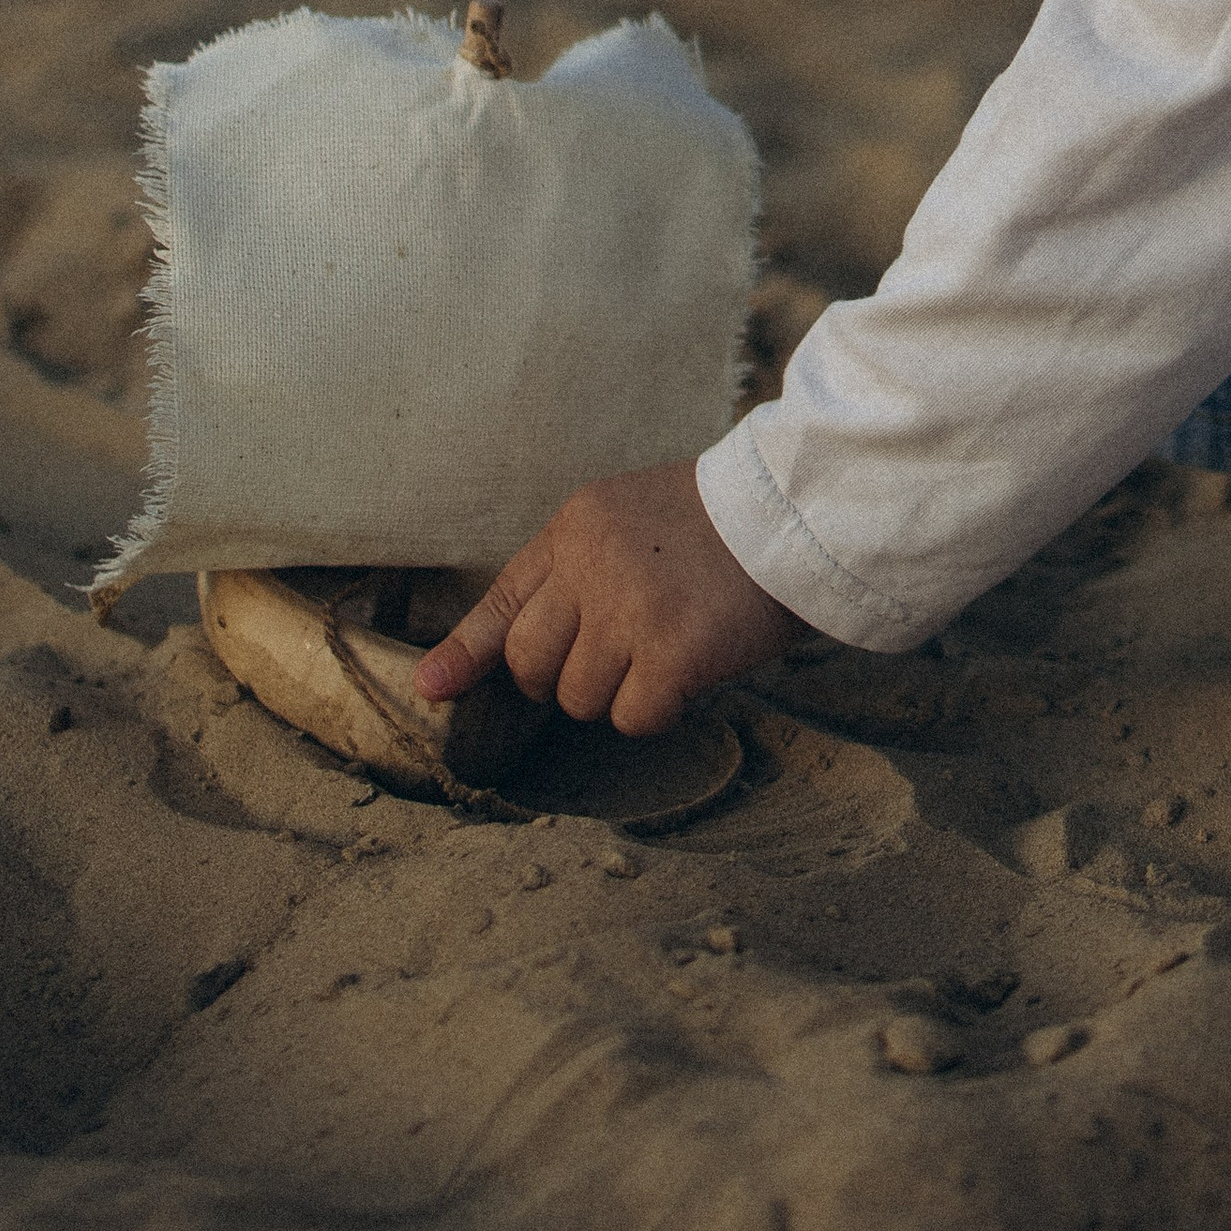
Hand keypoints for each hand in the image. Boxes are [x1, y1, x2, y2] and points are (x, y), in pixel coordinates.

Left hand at [412, 462, 804, 734]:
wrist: (797, 511)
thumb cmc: (716, 523)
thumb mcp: (627, 522)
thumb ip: (573, 576)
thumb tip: (506, 656)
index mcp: (576, 526)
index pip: (503, 600)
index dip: (465, 652)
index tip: (433, 688)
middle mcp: (590, 565)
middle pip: (531, 664)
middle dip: (562, 678)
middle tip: (616, 659)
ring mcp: (628, 609)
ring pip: (579, 699)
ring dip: (619, 692)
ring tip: (668, 644)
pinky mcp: (670, 653)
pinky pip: (632, 719)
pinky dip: (659, 709)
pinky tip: (692, 668)